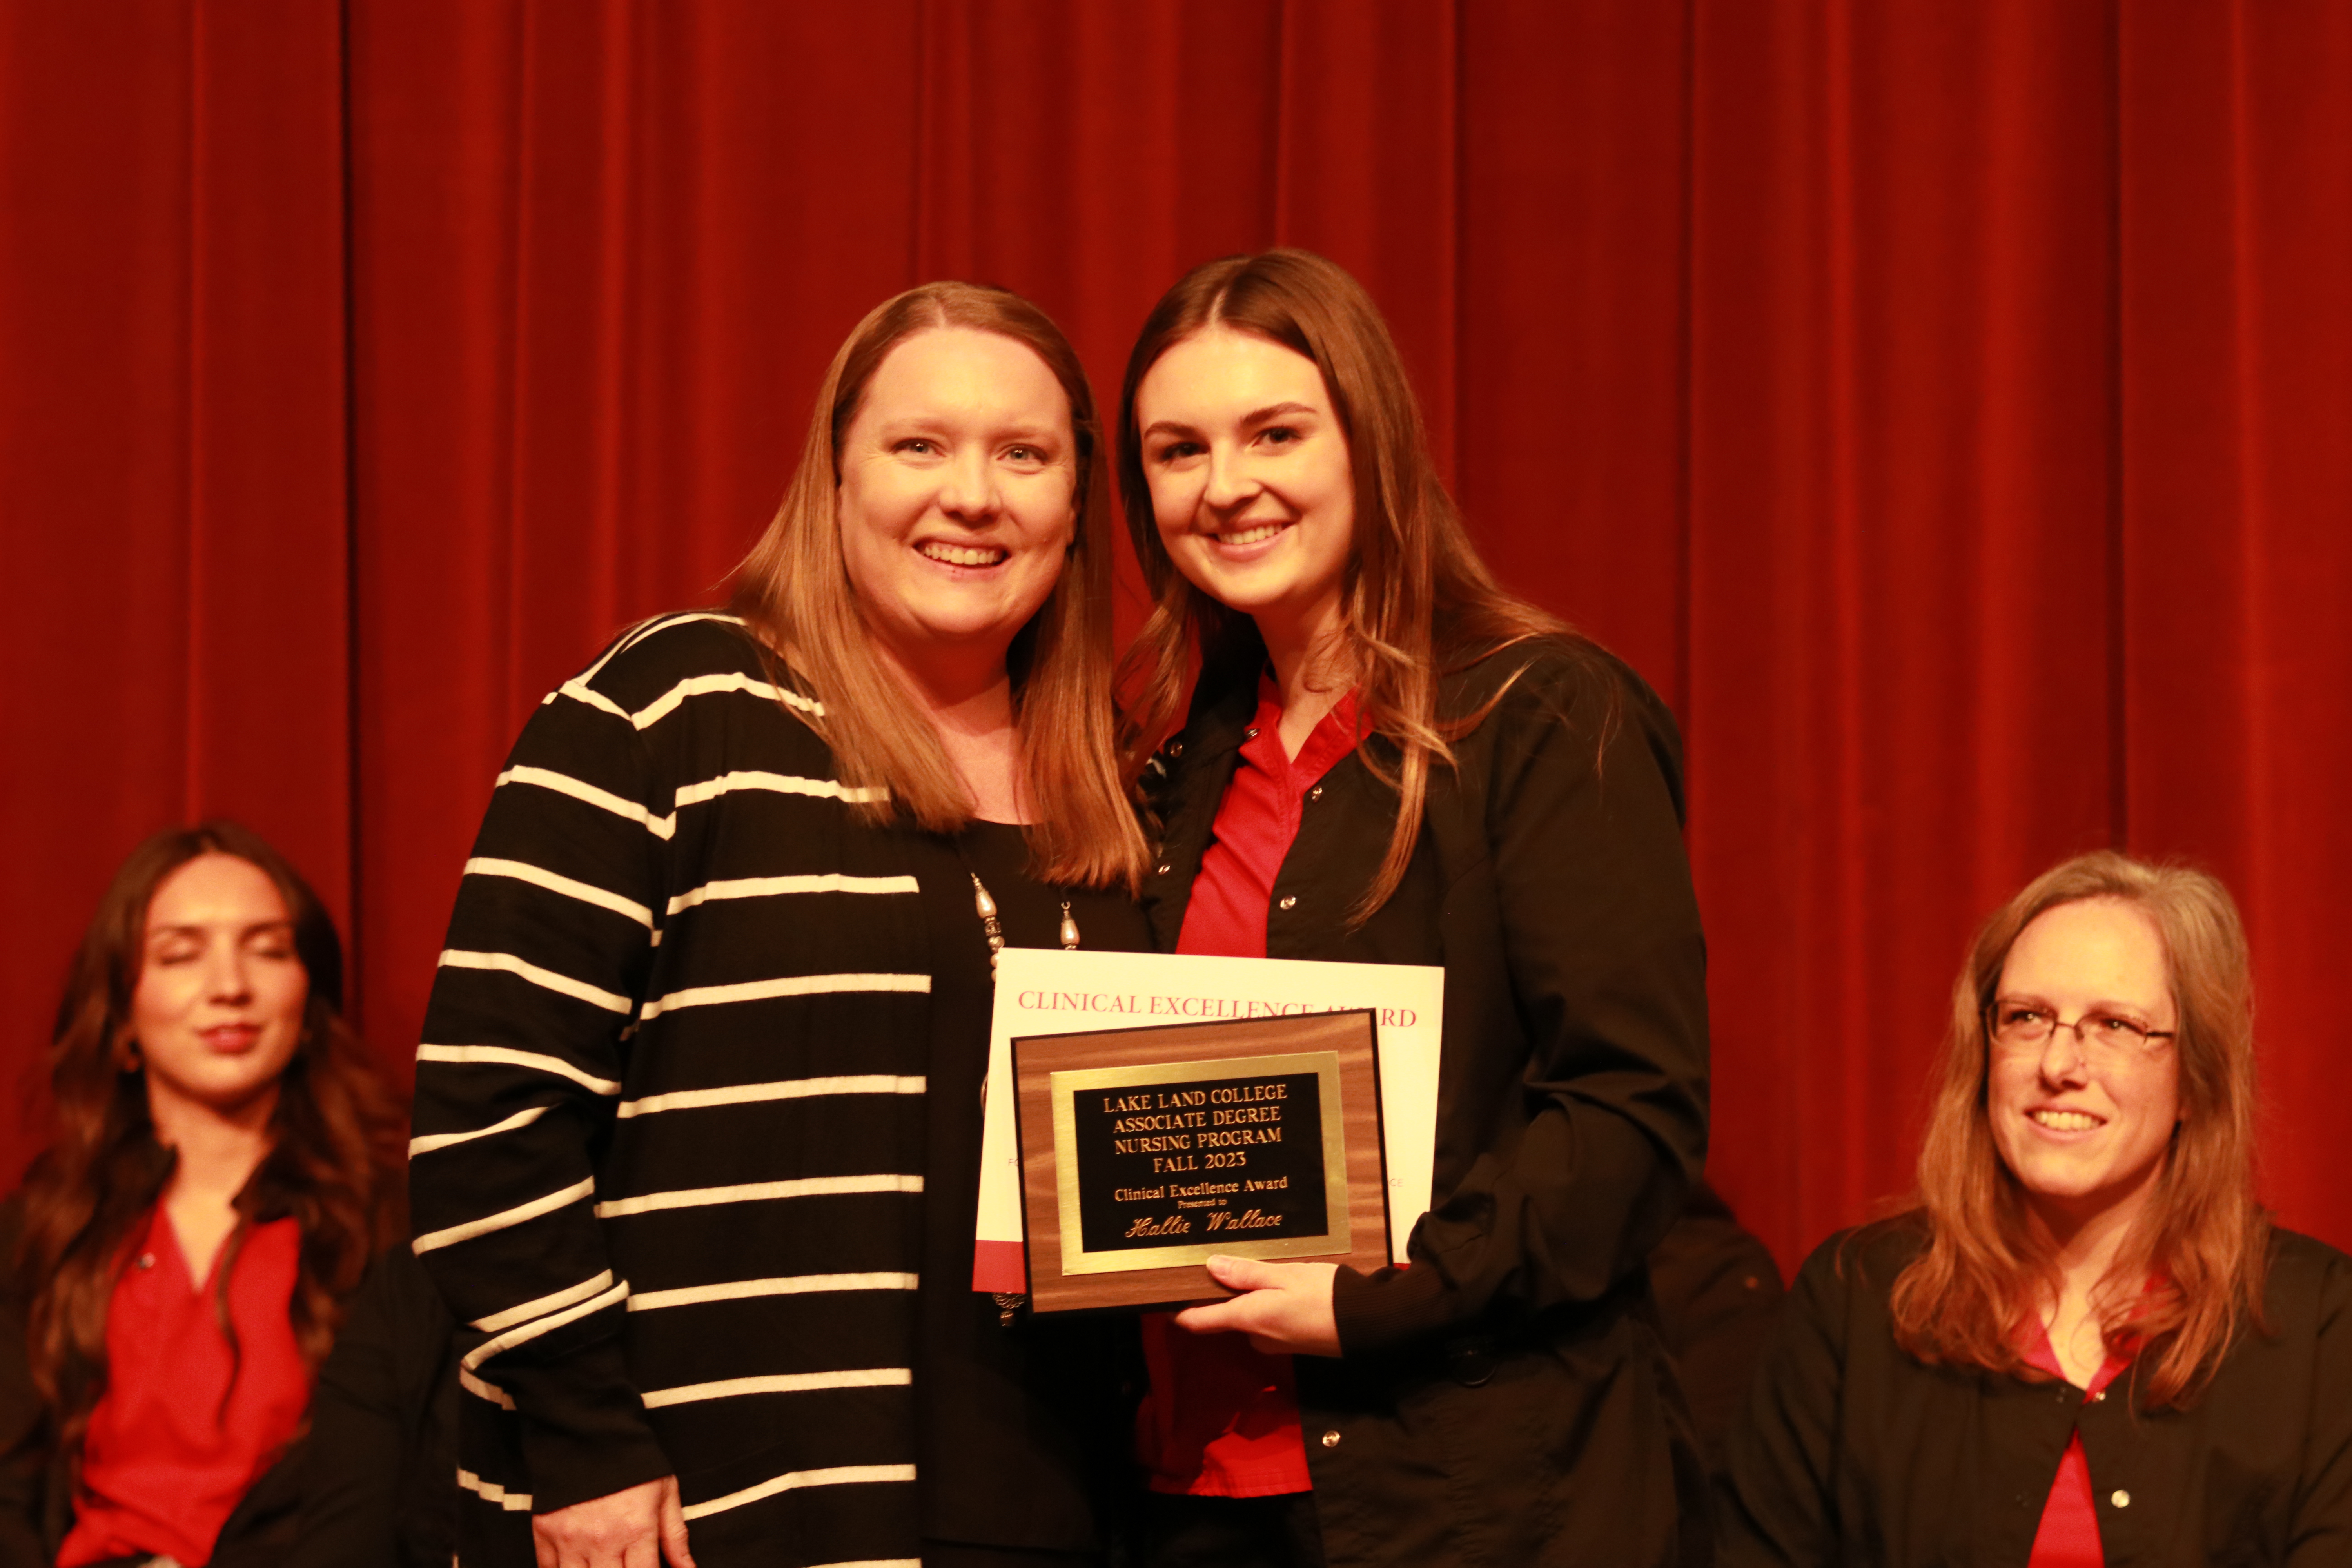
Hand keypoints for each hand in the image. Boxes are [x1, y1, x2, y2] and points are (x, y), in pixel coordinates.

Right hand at [532, 1475, 694, 1567]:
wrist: (589, 1431)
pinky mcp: (545, 1533)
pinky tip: (576, 1564)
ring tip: (602, 1562)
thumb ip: (675, 1537)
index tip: (645, 1567)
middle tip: (622, 1563)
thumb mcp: (665, 1493)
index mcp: (636, 1530)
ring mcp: (571, 1539)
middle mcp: (603, 1540)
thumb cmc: (633, 1463)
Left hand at [1172, 1255, 1341, 1355]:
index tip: (1164, 1296)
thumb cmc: (1326, 1296)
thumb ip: (1247, 1273)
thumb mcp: (1285, 1275)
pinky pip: (1271, 1318)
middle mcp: (1257, 1336)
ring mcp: (1275, 1342)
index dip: (1178, 1310)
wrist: (1369, 1325)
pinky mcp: (1292, 1341)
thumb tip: (1211, 1268)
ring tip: (1269, 1265)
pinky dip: (1273, 1302)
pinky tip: (1290, 1284)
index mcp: (1249, 1319)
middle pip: (1229, 1312)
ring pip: (1252, 1313)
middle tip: (1233, 1258)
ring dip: (1256, 1293)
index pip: (1200, 1321)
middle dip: (1231, 1289)